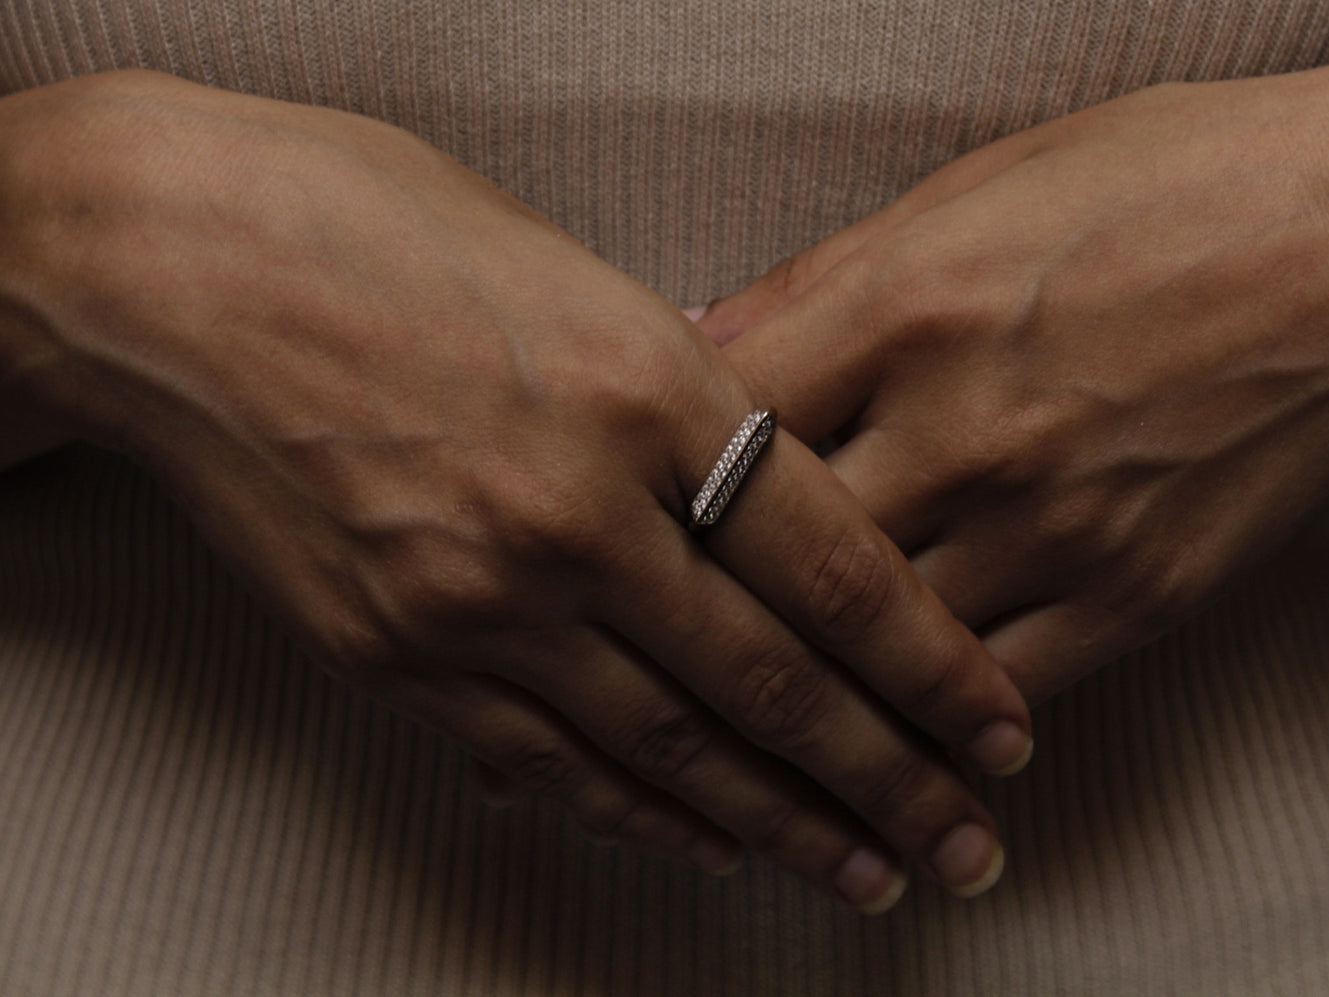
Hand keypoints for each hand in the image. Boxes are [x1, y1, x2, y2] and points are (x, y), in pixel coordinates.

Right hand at [0, 71, 1031, 908]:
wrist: (164, 271)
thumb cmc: (367, 229)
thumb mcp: (573, 275)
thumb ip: (678, 391)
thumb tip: (763, 476)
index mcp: (647, 395)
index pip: (838, 569)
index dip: (934, 663)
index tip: (996, 724)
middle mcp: (577, 518)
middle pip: (775, 682)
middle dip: (889, 776)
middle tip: (968, 843)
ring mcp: (480, 602)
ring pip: (672, 751)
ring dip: (785, 825)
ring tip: (867, 872)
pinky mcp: (395, 655)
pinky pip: (549, 763)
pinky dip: (645, 815)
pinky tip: (711, 845)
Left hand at [697, 49, 1328, 701]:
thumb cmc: (1170, 188)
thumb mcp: (970, 195)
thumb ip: (820, 286)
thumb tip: (702, 344)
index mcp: (903, 310)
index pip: (721, 426)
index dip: (657, 476)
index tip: (629, 516)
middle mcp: (962, 429)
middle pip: (776, 557)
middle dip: (699, 607)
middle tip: (635, 654)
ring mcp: (1049, 524)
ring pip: (871, 647)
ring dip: (800, 689)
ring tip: (737, 718)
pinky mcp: (1131, 594)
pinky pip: (993, 690)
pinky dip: (925, 720)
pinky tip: (882, 739)